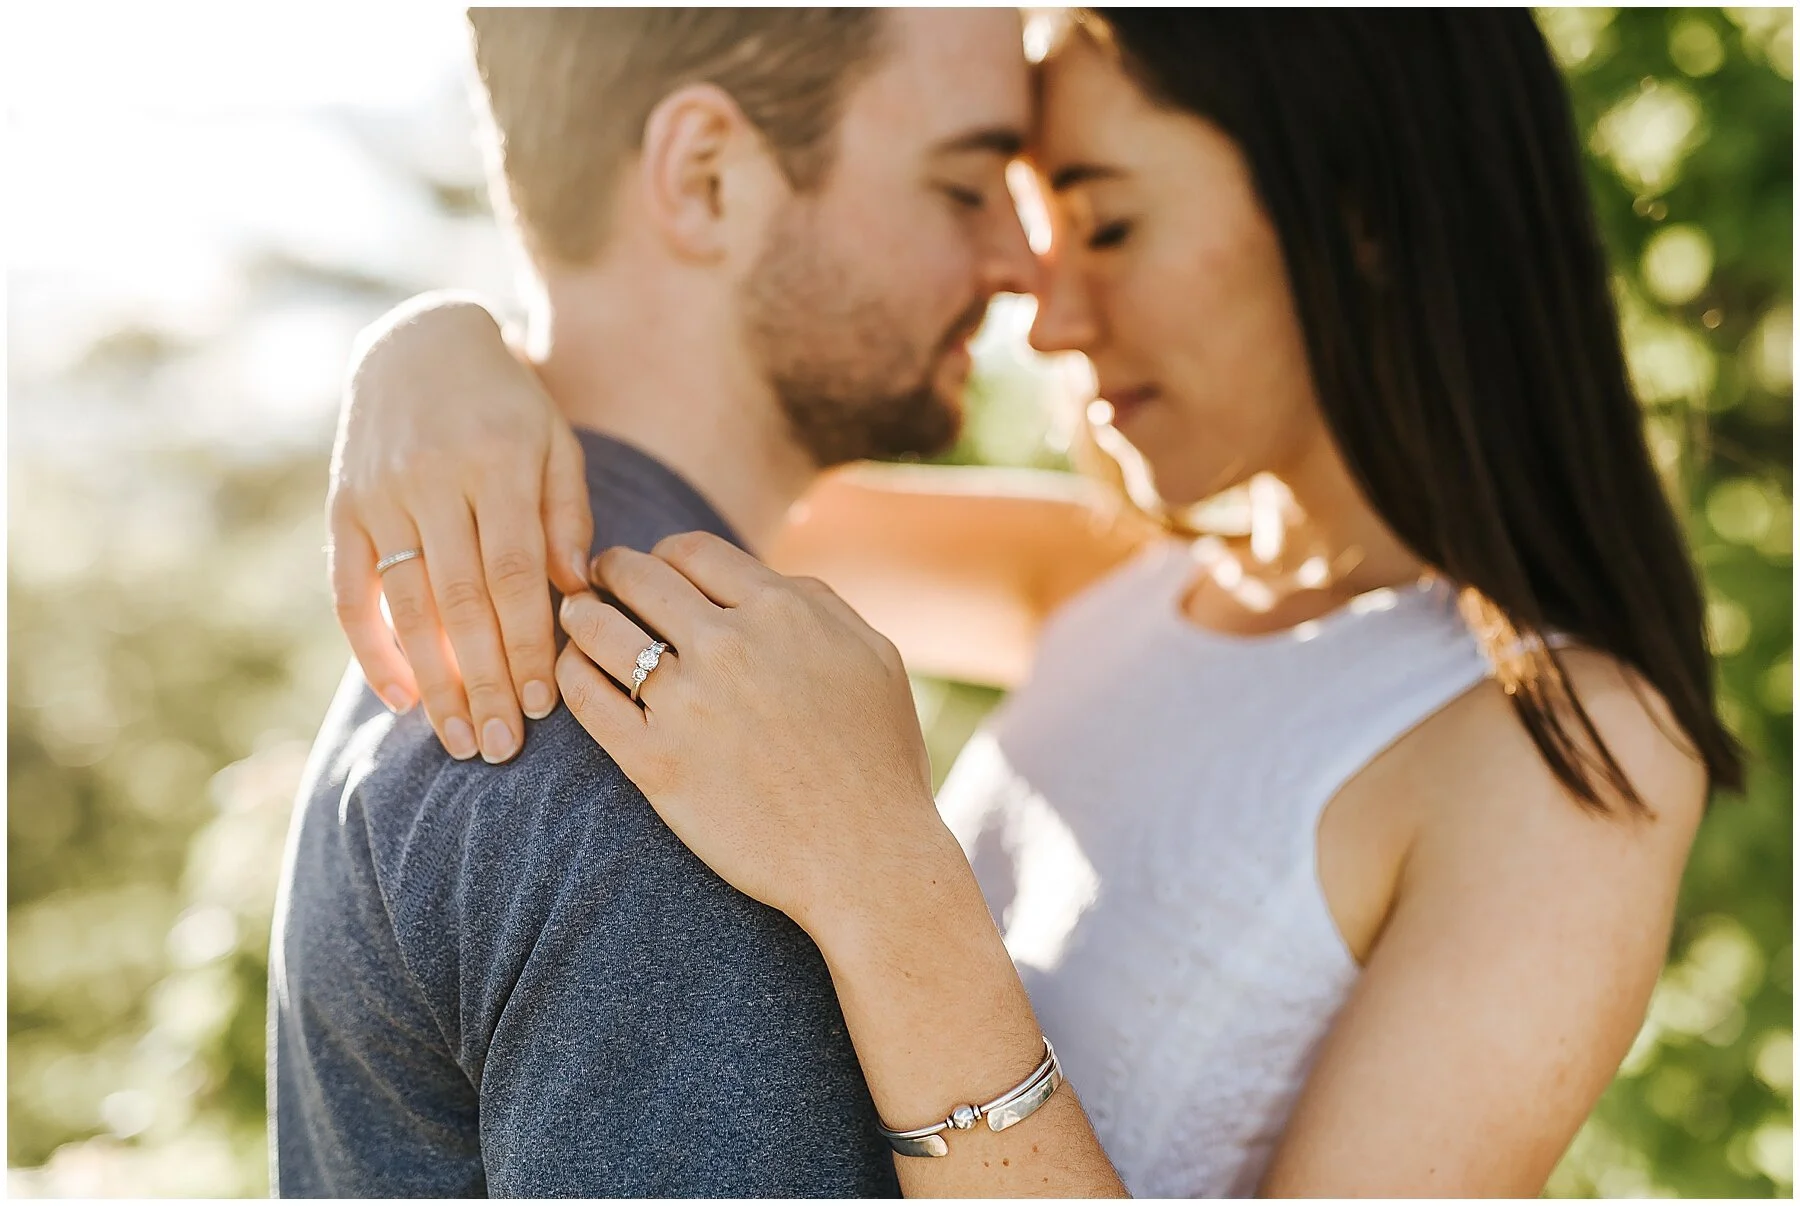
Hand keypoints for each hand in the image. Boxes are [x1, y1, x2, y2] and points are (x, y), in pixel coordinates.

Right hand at [327, 294, 593, 762]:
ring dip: (433, 681)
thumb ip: (567, 515)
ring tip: (459, 738)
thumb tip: (573, 595)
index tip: (543, 707)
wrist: (419, 342)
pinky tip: (400, 697)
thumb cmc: (508, 405)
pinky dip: (371, 648)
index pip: (516, 574)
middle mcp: (434, 479)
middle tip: (500, 748)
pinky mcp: (341, 505)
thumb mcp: (555, 441)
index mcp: (499, 463)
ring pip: (407, 606)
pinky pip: (350, 590)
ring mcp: (380, 493)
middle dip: (483, 682)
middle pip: (461, 602)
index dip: (528, 644)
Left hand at [553, 531, 944, 932]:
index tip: (651, 571)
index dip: (662, 555)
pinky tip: (575, 673)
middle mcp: (730, 645)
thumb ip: (820, 604)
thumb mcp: (874, 657)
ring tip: (577, 619)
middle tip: (597, 582)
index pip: (691, 550)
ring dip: (580, 615)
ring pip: (600, 628)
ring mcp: (688, 703)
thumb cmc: (880, 761)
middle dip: (610, 572)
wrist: (867, 857)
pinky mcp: (655, 761)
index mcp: (784, 611)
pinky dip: (570, 673)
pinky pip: (586, 695)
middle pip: (637, 577)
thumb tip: (769, 580)